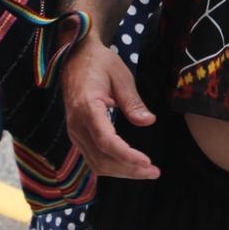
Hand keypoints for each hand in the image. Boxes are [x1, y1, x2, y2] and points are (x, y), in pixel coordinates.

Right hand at [61, 33, 159, 179]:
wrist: (75, 58)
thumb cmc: (100, 63)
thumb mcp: (121, 76)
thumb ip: (133, 101)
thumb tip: (148, 122)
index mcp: (87, 108)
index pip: (106, 141)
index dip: (126, 155)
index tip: (147, 162)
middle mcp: (77, 125)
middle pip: (102, 158)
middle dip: (129, 169)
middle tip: (154, 172)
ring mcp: (74, 132)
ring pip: (96, 163)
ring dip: (121, 172)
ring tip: (146, 171)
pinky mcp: (77, 135)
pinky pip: (92, 158)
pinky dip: (111, 166)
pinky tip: (128, 166)